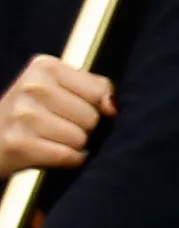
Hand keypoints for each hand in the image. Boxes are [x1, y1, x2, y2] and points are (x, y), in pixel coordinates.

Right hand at [0, 55, 110, 176]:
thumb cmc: (31, 114)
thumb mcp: (58, 89)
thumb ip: (93, 89)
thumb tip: (112, 108)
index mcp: (44, 66)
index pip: (99, 90)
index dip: (95, 106)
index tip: (75, 109)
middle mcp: (31, 86)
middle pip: (91, 116)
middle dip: (82, 128)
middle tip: (57, 127)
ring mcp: (22, 115)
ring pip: (80, 138)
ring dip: (72, 145)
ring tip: (50, 139)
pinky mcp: (18, 143)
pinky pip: (67, 156)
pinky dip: (67, 160)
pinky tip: (49, 153)